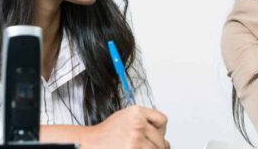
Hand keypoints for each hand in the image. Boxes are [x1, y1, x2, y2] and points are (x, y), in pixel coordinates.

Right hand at [41, 106, 168, 148]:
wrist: (92, 142)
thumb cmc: (107, 132)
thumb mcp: (126, 117)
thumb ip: (145, 122)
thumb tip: (165, 140)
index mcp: (137, 112)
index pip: (162, 120)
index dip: (160, 130)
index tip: (155, 135)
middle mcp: (138, 123)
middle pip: (161, 137)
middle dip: (157, 144)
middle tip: (146, 145)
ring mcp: (136, 137)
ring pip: (157, 148)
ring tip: (140, 147)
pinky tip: (137, 148)